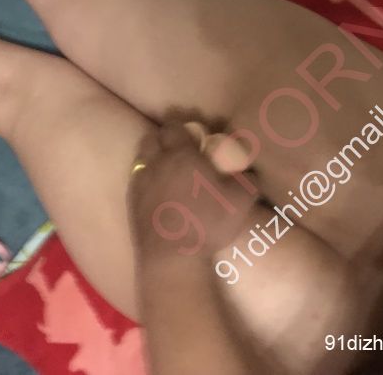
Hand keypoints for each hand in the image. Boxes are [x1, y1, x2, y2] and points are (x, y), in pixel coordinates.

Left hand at [127, 123, 257, 259]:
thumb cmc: (208, 223)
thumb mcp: (241, 201)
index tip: (192, 133)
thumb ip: (248, 180)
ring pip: (142, 156)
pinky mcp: (132, 201)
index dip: (182, 126)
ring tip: (166, 166)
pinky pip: (136, 178)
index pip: (174, 127)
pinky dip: (145, 177)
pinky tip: (156, 188)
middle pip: (154, 138)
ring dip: (152, 155)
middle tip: (179, 148)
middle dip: (165, 138)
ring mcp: (141, 181)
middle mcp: (157, 162)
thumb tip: (250, 171)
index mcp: (182, 155)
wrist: (172, 256)